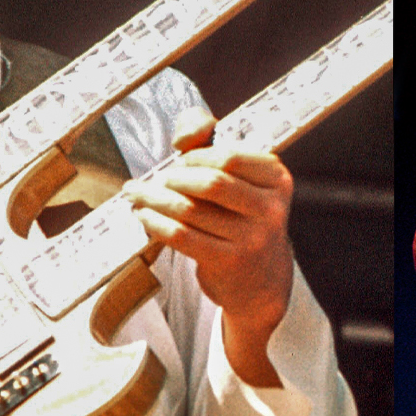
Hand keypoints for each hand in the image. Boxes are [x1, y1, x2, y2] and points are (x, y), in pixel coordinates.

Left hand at [122, 107, 295, 383]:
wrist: (262, 279)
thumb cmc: (242, 218)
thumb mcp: (241, 180)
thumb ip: (211, 142)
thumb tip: (184, 136)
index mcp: (277, 180)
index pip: (230, 157)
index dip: (197, 156)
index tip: (180, 161)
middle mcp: (270, 209)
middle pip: (211, 183)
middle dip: (174, 178)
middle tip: (157, 180)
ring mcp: (252, 238)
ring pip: (190, 210)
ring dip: (155, 199)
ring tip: (137, 194)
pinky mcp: (229, 262)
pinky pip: (182, 236)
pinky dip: (156, 224)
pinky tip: (144, 216)